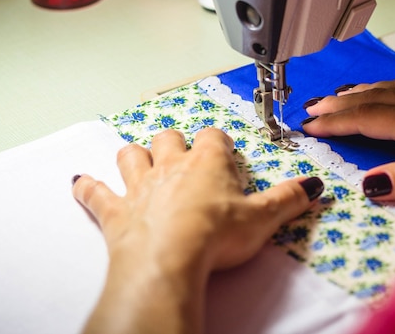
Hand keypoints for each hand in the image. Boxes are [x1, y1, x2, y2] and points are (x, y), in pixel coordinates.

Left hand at [72, 128, 322, 333]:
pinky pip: (95, 194)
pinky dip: (87, 188)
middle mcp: (170, 167)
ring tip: (140, 159)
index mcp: (207, 162)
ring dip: (135, 156)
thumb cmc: (215, 235)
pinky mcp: (116, 212)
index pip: (214, 136)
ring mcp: (140, 187)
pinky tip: (80, 183)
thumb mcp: (263, 218)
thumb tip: (314, 185)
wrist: (170, 259)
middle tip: (183, 154)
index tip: (224, 151)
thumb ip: (290, 198)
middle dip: (175, 143)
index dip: (219, 142)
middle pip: (168, 138)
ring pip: (131, 155)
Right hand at [302, 77, 394, 200]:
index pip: (366, 119)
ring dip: (358, 91)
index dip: (335, 121)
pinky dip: (388, 85)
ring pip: (388, 89)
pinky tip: (390, 86)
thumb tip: (369, 185)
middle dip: (337, 103)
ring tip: (336, 94)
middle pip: (371, 99)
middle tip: (310, 107)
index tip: (309, 125)